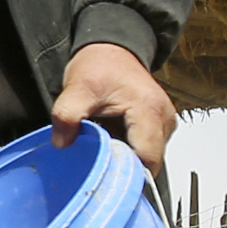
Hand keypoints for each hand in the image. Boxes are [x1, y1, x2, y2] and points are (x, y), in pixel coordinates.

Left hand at [51, 42, 178, 169]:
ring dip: (128, 159)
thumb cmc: (100, 65)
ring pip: (149, 157)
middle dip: (126, 168)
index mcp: (149, 110)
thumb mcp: (78, 87)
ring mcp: (164, 122)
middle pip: (150, 161)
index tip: (106, 177)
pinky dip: (130, 150)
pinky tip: (114, 142)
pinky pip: (147, 148)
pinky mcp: (159, 125)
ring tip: (106, 148)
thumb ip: (67, 115)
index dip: (128, 173)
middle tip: (100, 164)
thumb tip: (62, 143)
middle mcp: (164, 118)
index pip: (147, 159)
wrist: (111, 50)